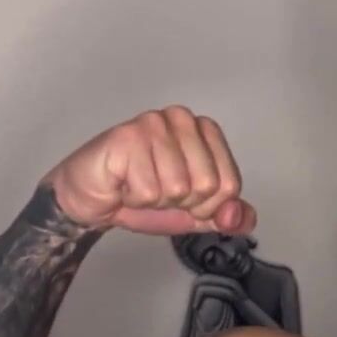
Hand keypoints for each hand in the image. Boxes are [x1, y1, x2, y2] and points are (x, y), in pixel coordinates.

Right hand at [42, 106, 256, 234]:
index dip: (207, 206)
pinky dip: (134, 200)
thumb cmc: (140, 196)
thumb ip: (224, 215)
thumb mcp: (193, 213)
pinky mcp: (127, 137)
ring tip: (139, 185)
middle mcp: (181, 118)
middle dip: (182, 204)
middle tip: (158, 192)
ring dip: (156, 201)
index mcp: (203, 131)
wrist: (92, 199)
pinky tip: (123, 185)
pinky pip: (149, 191)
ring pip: (177, 188)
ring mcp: (153, 124)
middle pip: (207, 185)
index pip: (230, 184)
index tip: (183, 199)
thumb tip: (243, 218)